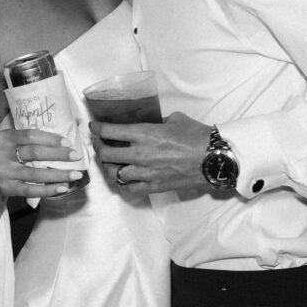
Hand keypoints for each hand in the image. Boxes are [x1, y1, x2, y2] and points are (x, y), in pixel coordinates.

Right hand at [0, 127, 84, 198]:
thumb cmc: (10, 154)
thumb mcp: (12, 140)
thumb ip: (30, 133)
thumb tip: (64, 121)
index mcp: (6, 137)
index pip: (30, 135)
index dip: (50, 138)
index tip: (68, 142)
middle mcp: (3, 154)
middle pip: (34, 153)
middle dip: (58, 155)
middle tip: (76, 156)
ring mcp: (4, 172)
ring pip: (35, 174)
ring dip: (58, 175)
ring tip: (76, 174)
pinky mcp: (7, 188)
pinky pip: (31, 190)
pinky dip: (48, 190)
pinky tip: (63, 188)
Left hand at [89, 111, 210, 194]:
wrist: (213, 158)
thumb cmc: (196, 135)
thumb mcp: (174, 118)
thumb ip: (158, 121)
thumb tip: (152, 122)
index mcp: (144, 134)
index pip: (109, 132)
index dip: (97, 128)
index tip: (93, 126)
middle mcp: (140, 154)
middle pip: (106, 154)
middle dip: (99, 147)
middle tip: (99, 143)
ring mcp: (146, 173)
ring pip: (114, 174)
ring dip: (108, 167)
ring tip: (109, 162)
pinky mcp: (154, 187)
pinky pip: (129, 188)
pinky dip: (123, 182)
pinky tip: (123, 177)